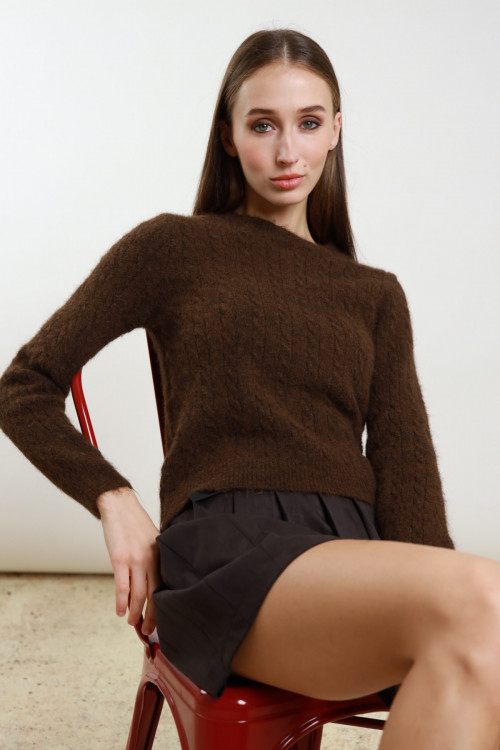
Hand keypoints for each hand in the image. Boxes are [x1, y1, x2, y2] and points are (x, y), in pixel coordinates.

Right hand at [97, 487, 159, 634]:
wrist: (119, 506)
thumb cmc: (134, 524)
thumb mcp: (152, 540)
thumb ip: (154, 560)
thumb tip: (151, 583)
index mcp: (161, 555)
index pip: (165, 587)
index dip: (163, 607)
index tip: (161, 620)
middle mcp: (151, 559)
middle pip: (155, 596)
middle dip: (152, 617)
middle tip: (148, 631)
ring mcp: (136, 560)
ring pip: (138, 595)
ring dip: (135, 613)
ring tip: (132, 623)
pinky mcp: (120, 559)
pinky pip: (122, 587)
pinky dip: (121, 603)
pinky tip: (120, 611)